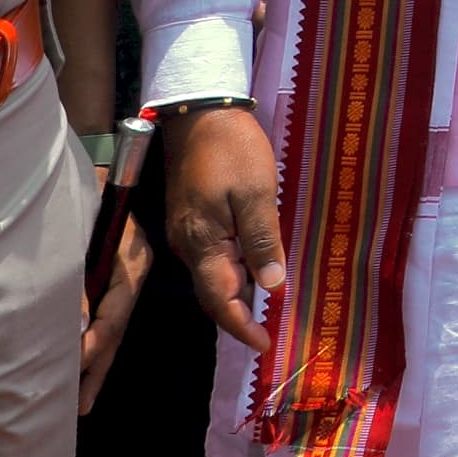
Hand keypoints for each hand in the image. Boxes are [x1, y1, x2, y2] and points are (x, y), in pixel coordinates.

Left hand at [80, 206, 153, 413]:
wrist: (104, 162)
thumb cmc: (87, 186)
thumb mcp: (84, 221)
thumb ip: (78, 271)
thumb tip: (76, 323)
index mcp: (133, 260)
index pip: (117, 310)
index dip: (96, 340)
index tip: (75, 363)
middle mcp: (129, 274)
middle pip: (115, 329)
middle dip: (96, 368)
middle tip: (79, 407)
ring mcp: (118, 279)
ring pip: (107, 329)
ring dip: (91, 366)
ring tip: (76, 405)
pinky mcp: (103, 280)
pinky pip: (97, 320)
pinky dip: (85, 346)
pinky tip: (72, 371)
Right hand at [155, 102, 287, 355]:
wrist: (197, 112)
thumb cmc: (231, 150)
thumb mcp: (256, 192)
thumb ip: (263, 240)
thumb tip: (271, 286)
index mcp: (202, 243)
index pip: (220, 299)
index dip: (241, 325)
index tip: (264, 344)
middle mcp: (188, 244)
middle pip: (213, 291)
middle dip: (239, 314)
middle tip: (268, 330)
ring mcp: (186, 231)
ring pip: (212, 274)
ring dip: (237, 291)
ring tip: (267, 303)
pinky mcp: (190, 218)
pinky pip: (211, 255)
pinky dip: (232, 267)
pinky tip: (253, 265)